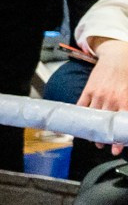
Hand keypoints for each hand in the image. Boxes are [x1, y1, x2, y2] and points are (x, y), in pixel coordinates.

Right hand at [85, 39, 127, 154]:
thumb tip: (127, 121)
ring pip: (92, 116)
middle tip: (103, 146)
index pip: (121, 124)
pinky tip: (82, 122)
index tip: (117, 148)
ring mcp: (98, 94)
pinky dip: (81, 114)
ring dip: (92, 129)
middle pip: (105, 123)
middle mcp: (111, 99)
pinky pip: (82, 105)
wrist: (117, 56)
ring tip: (94, 138)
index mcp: (125, 99)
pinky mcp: (89, 89)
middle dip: (104, 137)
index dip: (119, 138)